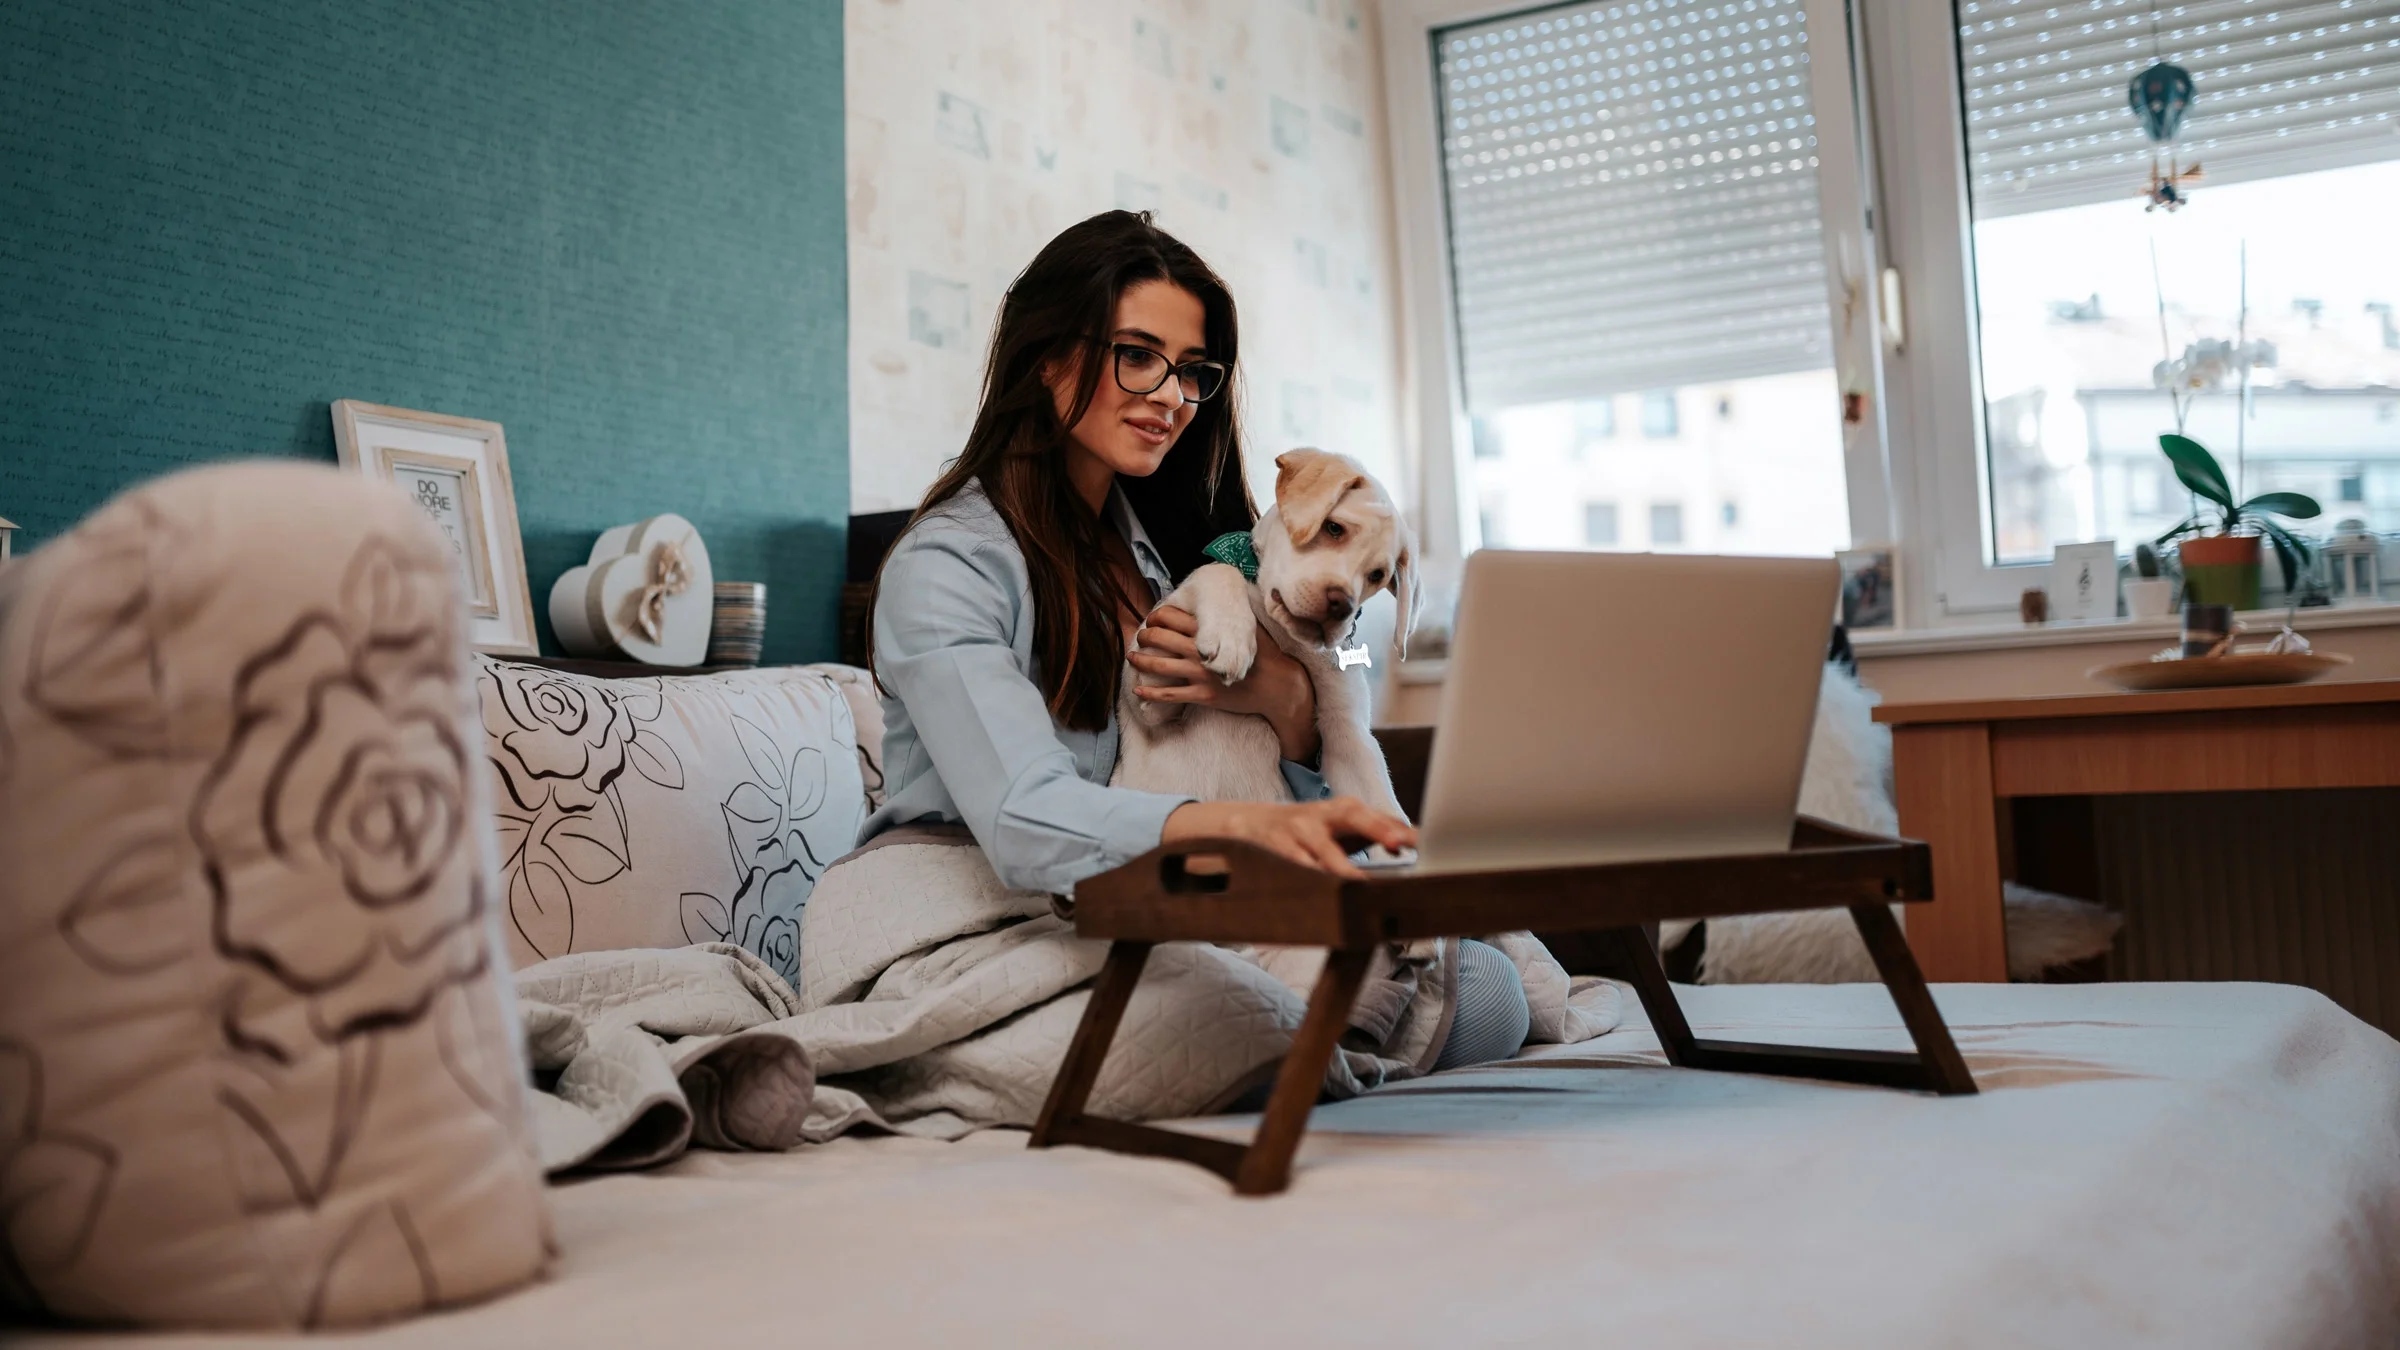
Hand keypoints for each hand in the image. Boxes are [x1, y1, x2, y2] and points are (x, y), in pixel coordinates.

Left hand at [1130, 606, 1319, 761]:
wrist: (1278, 687)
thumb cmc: (1264, 655)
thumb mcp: (1249, 629)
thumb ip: (1230, 617)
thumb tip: (1223, 596)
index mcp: (1211, 632)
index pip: (1174, 618)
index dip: (1158, 616)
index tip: (1153, 618)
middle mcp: (1202, 652)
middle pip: (1160, 639)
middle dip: (1145, 636)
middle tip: (1141, 636)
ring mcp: (1201, 675)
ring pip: (1160, 666)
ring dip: (1140, 661)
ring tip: (1131, 657)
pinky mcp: (1203, 696)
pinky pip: (1170, 695)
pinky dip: (1151, 693)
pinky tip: (1138, 690)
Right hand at [1161, 797, 1415, 878]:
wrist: (1247, 824)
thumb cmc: (1308, 831)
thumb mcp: (1339, 828)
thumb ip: (1376, 835)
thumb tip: (1415, 844)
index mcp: (1344, 810)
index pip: (1378, 817)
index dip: (1396, 829)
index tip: (1415, 841)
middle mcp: (1323, 816)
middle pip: (1354, 815)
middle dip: (1376, 827)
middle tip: (1396, 843)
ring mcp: (1298, 832)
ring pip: (1325, 851)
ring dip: (1344, 869)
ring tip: (1362, 885)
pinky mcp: (1276, 850)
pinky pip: (1296, 868)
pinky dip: (1310, 882)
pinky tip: (1323, 898)